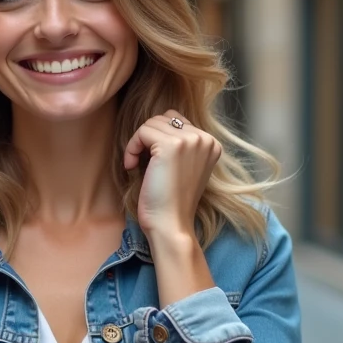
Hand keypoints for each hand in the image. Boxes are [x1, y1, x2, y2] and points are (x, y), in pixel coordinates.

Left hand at [124, 110, 221, 239]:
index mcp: (211, 144)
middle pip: (164, 118)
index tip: (151, 161)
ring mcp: (190, 141)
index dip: (157, 138)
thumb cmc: (172, 201)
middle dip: (147, 138)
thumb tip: (156, 124)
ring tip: (137, 165)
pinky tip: (132, 166)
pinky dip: (131, 147)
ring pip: (151, 123)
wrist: (171, 224)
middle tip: (142, 162)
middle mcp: (205, 139)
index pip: (177, 121)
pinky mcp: (172, 146)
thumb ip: (179, 145)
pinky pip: (142, 132)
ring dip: (137, 143)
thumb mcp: (184, 167)